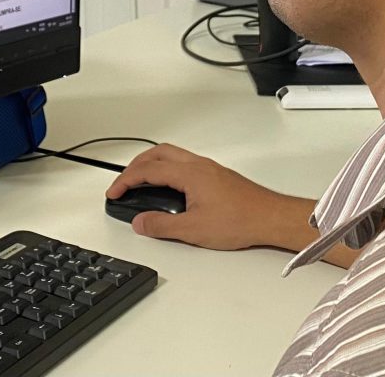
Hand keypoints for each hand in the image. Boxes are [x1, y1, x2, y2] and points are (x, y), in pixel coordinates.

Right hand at [105, 143, 309, 250]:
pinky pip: (184, 163)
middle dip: (135, 166)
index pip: (148, 170)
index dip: (125, 181)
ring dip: (151, 165)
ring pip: (172, 156)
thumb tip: (141, 222)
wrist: (270, 218)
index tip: (114, 192)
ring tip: (140, 182)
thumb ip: (162, 225)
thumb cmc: (242, 220)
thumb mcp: (193, 230)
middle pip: (157, 153)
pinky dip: (167, 169)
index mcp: (190, 173)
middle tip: (123, 183)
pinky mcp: (216, 176)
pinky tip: (168, 187)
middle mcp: (199, 165)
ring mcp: (209, 168)